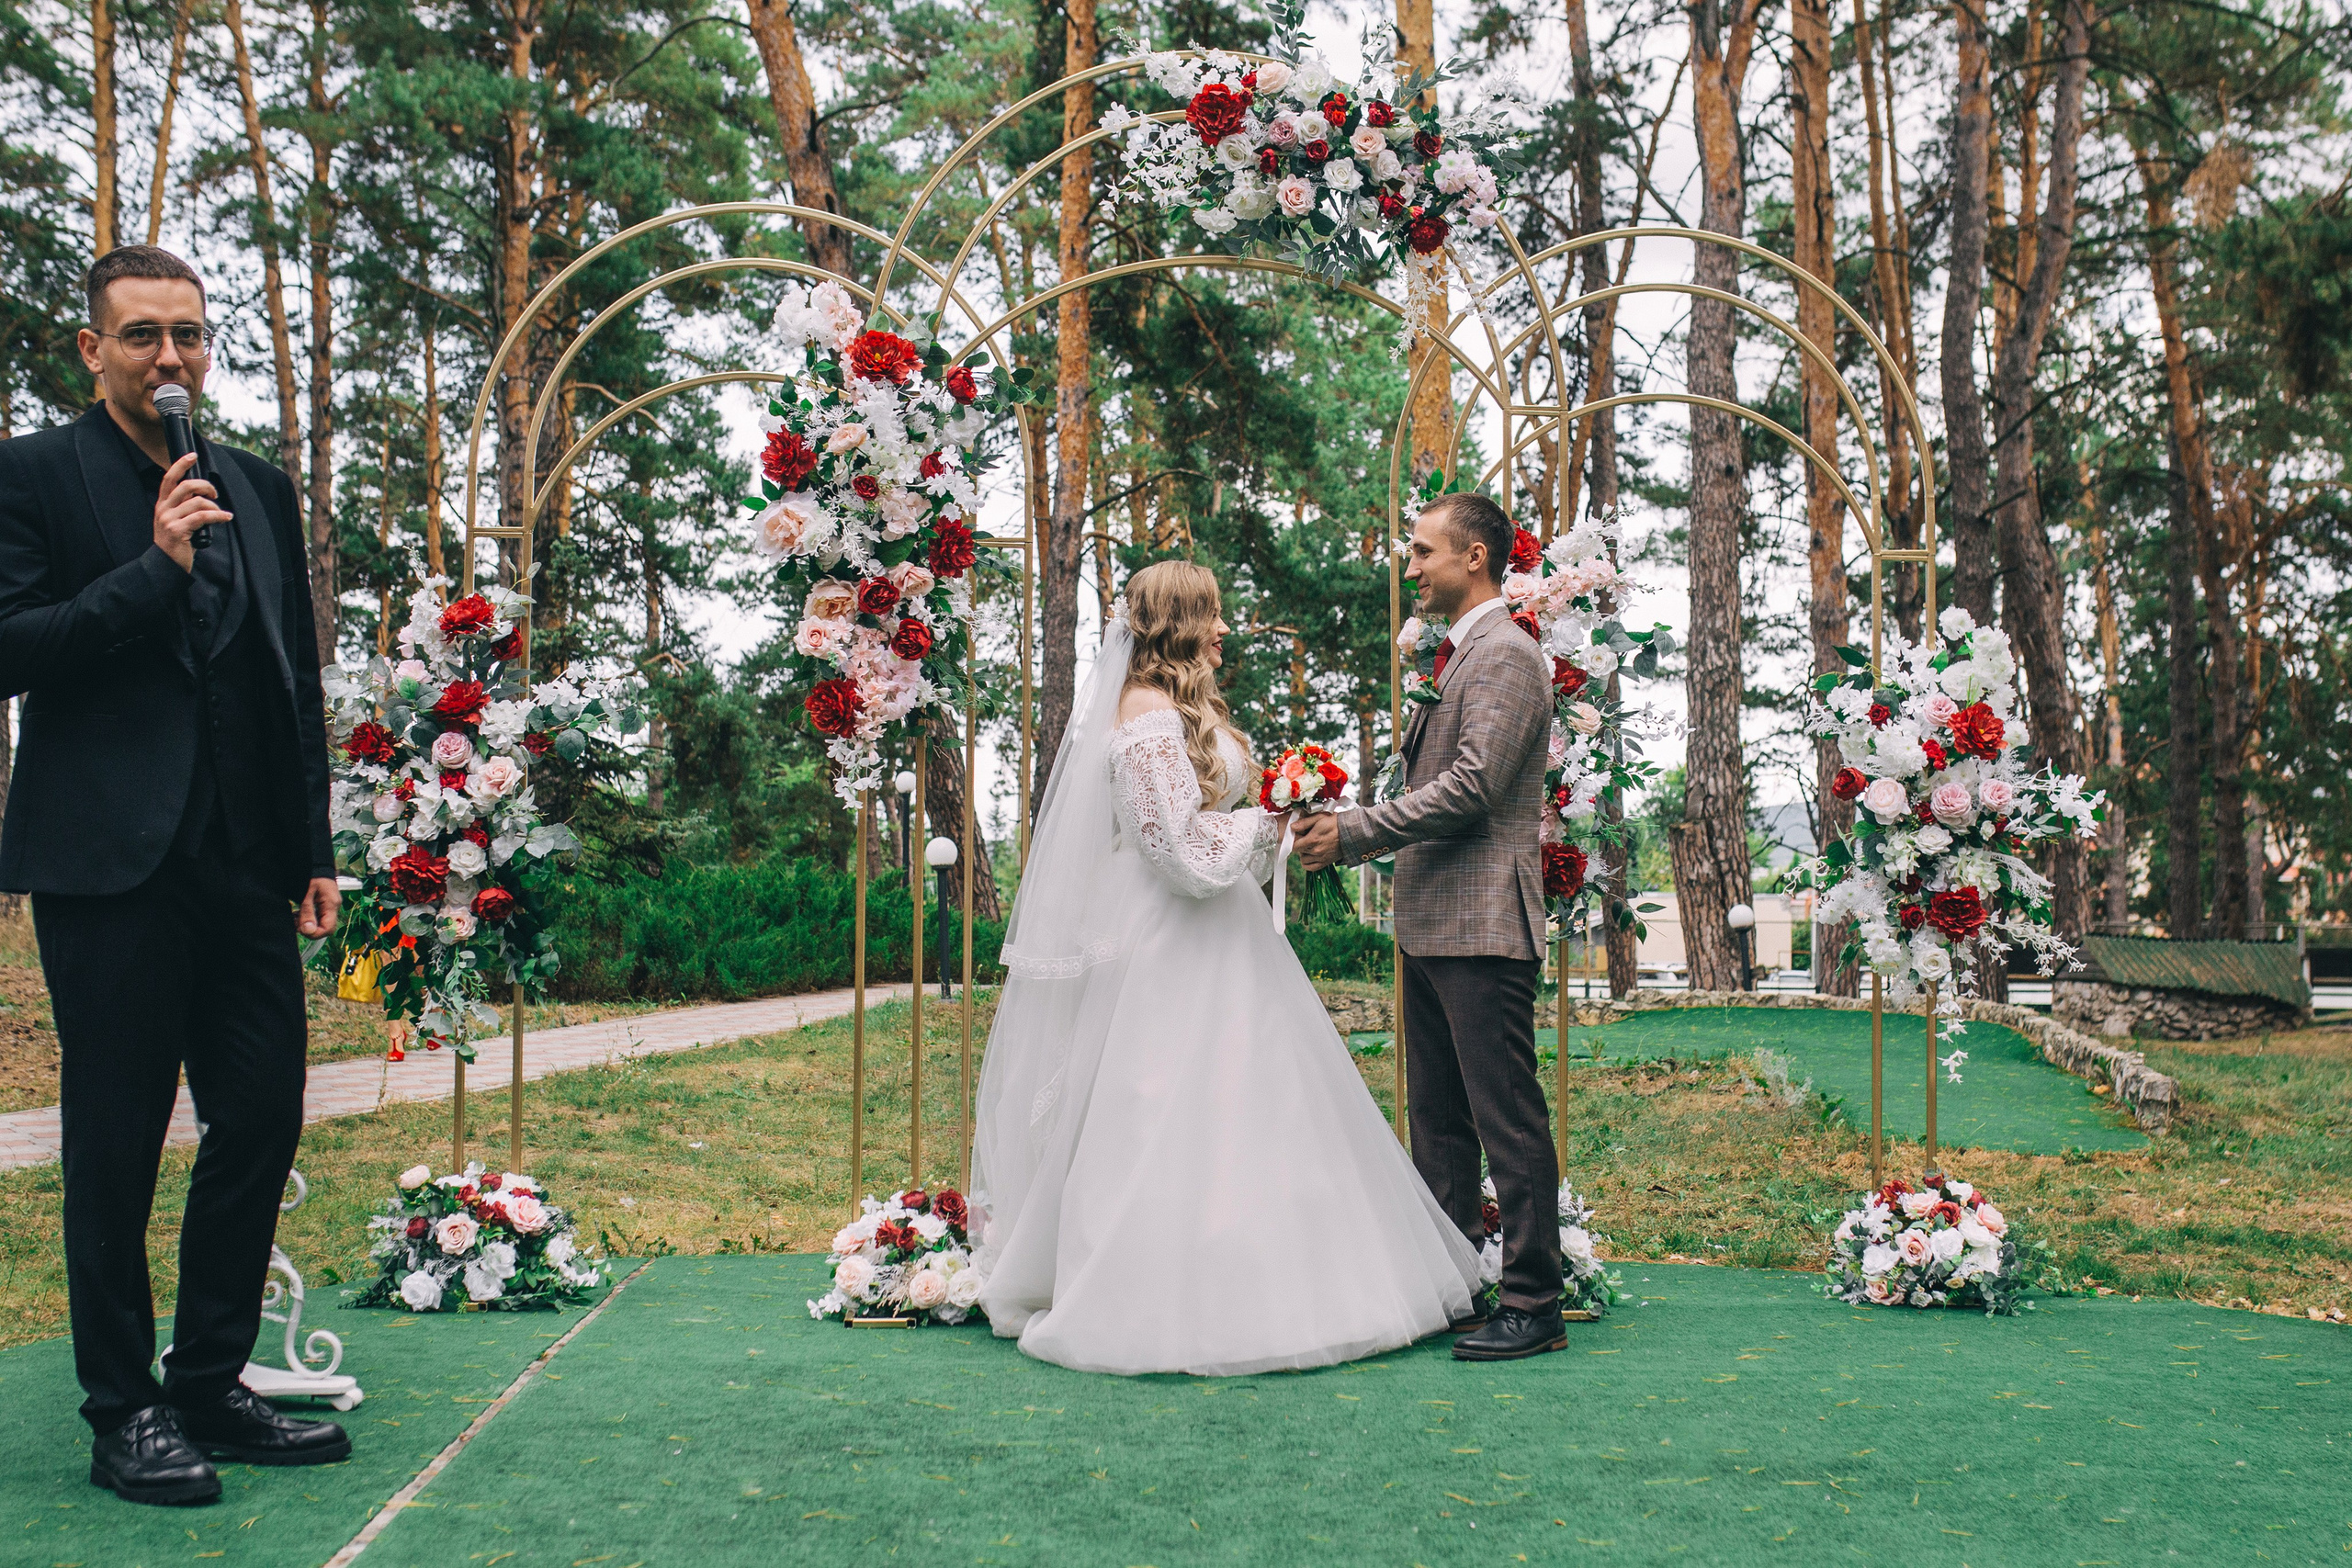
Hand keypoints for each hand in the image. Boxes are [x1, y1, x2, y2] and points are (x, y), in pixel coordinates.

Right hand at [153, 452, 231, 571]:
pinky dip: (218, 516)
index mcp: (162, 504)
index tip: (192, 455)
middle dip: (206, 486)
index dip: (181, 464)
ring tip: (221, 514)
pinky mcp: (178, 530)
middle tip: (215, 494)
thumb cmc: (176, 542)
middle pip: (186, 486)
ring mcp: (169, 519)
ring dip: (215, 506)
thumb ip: (184, 506)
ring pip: (198, 502)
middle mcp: (163, 509)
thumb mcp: (176, 520)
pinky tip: (226, 518)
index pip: (169, 478)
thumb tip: (203, 493)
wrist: (166, 564)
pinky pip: (203, 517)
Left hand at [296, 877, 340, 938]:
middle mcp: (334, 906)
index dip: (315, 934)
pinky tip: (299, 913)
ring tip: (295, 917)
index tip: (301, 929)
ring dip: (308, 924)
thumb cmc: (311, 874)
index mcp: (332, 904)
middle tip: (296, 922)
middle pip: (325, 927)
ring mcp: (331, 905)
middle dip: (310, 929)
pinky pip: (319, 916)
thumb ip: (307, 912)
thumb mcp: (306, 894)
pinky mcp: (325, 903)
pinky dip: (309, 918)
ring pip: (321, 923)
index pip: (328, 929)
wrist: (316, 862)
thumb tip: (307, 930)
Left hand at [1291, 810, 1342, 871]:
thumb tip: (1292, 827)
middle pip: (1298, 852)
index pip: (1294, 845)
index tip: (1298, 835)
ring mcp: (1321, 858)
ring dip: (1304, 854)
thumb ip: (1304, 823)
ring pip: (1303, 860)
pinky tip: (1311, 855)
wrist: (1351, 832)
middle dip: (1300, 845)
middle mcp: (1316, 851)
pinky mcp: (1326, 862)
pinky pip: (1311, 868)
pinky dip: (1308, 863)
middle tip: (1306, 838)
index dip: (1294, 839)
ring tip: (1310, 846)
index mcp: (1313, 839)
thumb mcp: (1319, 817)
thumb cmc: (1336, 823)